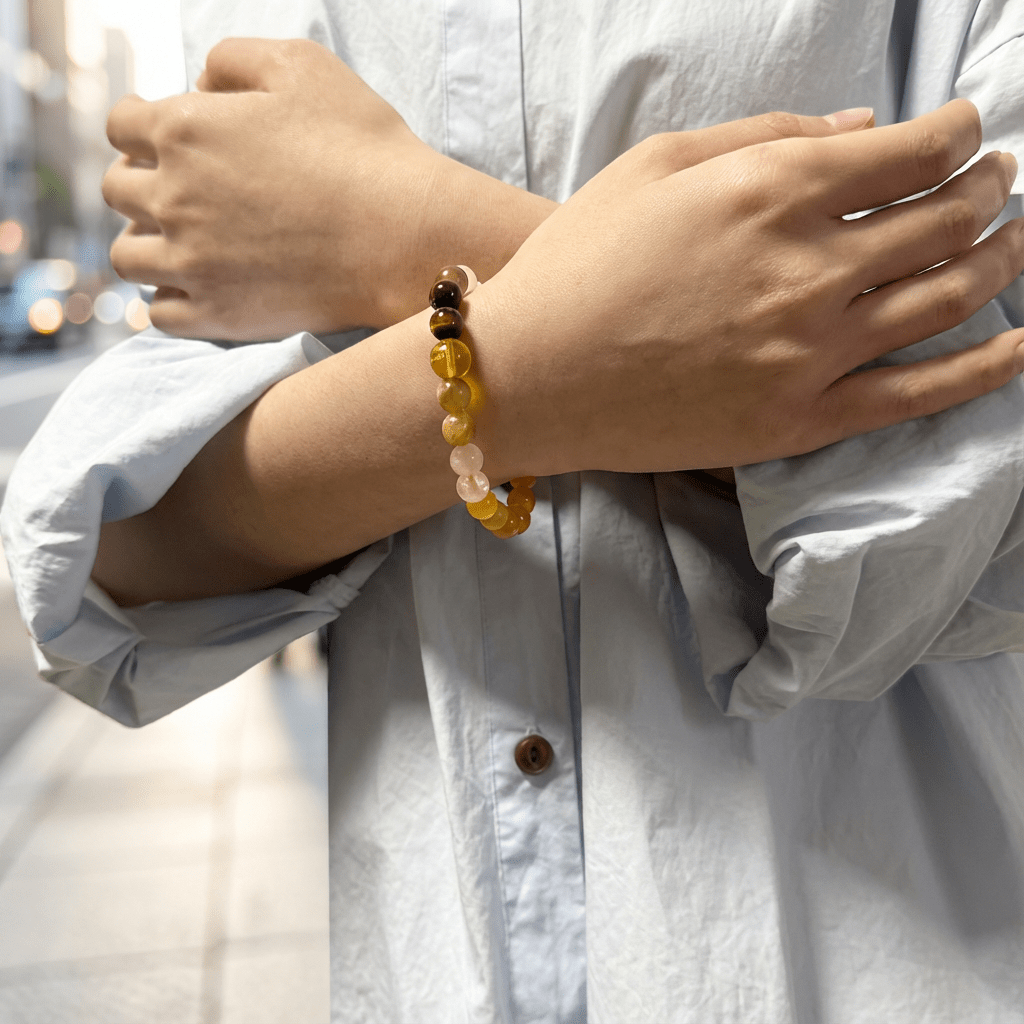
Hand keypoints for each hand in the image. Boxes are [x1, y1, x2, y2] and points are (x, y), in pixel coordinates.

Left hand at [102, 38, 553, 338]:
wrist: (406, 234)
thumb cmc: (364, 148)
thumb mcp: (301, 66)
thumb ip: (233, 61)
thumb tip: (199, 85)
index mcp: (183, 129)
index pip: (122, 123)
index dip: (142, 125)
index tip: (163, 138)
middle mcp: (172, 197)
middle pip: (117, 190)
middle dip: (142, 183)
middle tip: (181, 191)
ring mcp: (191, 263)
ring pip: (128, 258)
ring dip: (147, 245)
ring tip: (182, 246)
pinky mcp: (217, 315)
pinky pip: (161, 314)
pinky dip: (171, 299)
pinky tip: (201, 288)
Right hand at [470, 100, 1023, 476]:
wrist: (529, 376)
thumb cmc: (578, 265)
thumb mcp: (656, 165)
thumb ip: (768, 133)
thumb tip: (864, 130)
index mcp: (772, 190)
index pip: (914, 151)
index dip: (960, 134)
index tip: (966, 132)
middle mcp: (808, 268)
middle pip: (945, 221)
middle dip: (987, 189)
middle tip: (995, 182)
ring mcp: (811, 352)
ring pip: (948, 298)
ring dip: (1000, 259)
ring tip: (1013, 241)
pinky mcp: (801, 420)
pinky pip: (919, 394)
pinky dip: (986, 368)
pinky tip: (1022, 344)